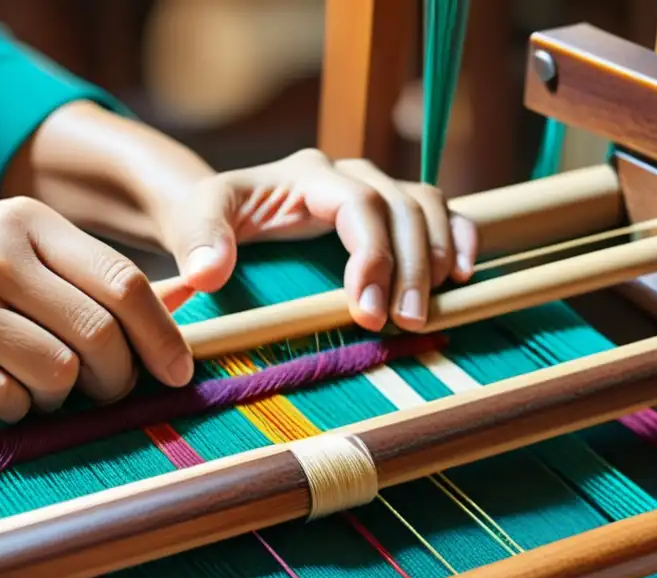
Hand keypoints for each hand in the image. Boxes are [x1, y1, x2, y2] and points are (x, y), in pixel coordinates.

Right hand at [0, 201, 192, 421]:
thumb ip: (85, 274)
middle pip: (98, 335)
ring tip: (42, 391)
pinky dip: (17, 411)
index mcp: (28, 221)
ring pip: (57, 374)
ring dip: (63, 399)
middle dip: (119, 379)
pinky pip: (6, 400)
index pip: (124, 283)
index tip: (178, 372)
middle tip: (109, 393)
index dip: (163, 336)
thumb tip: (179, 304)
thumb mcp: (11, 247)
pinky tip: (1, 397)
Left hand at [155, 149, 478, 331]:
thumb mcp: (193, 222)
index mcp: (307, 176)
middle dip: (410, 267)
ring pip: (427, 207)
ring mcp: (373, 189)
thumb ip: (199, 242)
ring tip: (427, 311)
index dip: (373, 254)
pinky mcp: (386, 211)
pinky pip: (438, 211)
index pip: (359, 205)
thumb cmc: (206, 219)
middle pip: (401, 208)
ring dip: (438, 256)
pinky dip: (458, 237)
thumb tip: (208, 274)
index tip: (368, 309)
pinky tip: (462, 277)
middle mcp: (348, 175)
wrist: (216, 214)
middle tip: (406, 322)